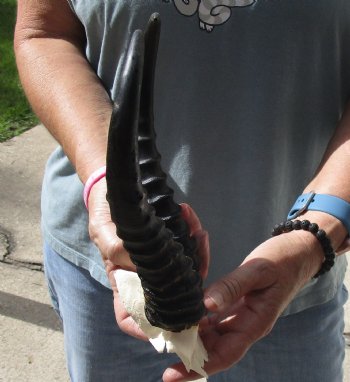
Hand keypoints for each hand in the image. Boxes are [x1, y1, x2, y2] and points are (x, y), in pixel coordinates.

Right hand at [89, 183, 209, 338]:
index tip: (171, 326)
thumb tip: (141, 266)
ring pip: (185, 269)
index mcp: (122, 281)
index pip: (130, 317)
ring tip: (197, 229)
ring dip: (196, 250)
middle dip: (191, 280)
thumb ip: (116, 251)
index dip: (147, 330)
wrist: (116, 189)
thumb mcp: (104, 232)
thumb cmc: (104, 214)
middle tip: (200, 262)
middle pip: (170, 294)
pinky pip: (187, 245)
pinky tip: (189, 215)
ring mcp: (159, 262)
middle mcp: (143, 277)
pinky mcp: (170, 244)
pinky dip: (192, 232)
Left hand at [163, 230, 323, 381]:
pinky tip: (181, 314)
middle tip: (157, 346)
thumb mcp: (258, 271)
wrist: (296, 254)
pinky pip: (213, 320)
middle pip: (213, 349)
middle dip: (186, 353)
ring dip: (189, 336)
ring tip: (163, 332)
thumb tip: (206, 305)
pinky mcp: (235, 306)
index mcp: (255, 323)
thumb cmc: (281, 261)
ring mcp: (240, 317)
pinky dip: (197, 320)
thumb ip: (232, 286)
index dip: (198, 368)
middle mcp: (245, 326)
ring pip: (211, 335)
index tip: (170, 374)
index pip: (224, 355)